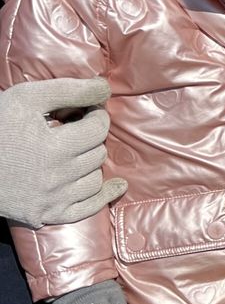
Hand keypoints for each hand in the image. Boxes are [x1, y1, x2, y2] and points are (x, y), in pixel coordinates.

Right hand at [0, 77, 127, 226]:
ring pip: (96, 178)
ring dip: (91, 162)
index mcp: (55, 147)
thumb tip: (104, 88)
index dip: (95, 114)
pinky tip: (117, 185)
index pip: (99, 128)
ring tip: (74, 151)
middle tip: (74, 129)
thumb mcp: (28, 98)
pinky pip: (88, 208)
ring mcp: (53, 200)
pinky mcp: (47, 215)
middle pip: (98, 152)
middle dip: (90, 137)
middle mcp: (57, 177)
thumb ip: (70, 90)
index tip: (85, 111)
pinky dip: (104, 196)